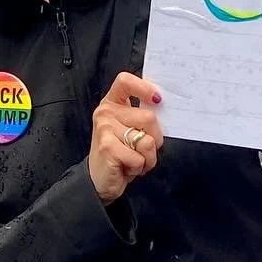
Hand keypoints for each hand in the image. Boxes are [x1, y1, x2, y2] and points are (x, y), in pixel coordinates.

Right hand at [88, 72, 163, 205]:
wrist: (100, 180)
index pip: (125, 81)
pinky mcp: (107, 147)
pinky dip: (139, 167)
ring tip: (134, 160)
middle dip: (155, 139)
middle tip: (143, 149)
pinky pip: (139, 157)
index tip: (157, 99)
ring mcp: (105, 129)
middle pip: (149, 117)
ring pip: (147, 140)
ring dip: (148, 157)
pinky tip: (127, 167)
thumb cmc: (119, 155)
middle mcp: (105, 113)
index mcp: (112, 103)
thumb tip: (161, 107)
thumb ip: (142, 117)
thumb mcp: (130, 130)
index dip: (144, 87)